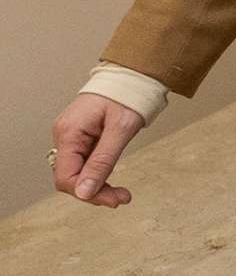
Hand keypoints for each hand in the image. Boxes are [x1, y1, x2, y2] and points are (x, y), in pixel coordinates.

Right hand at [52, 92, 144, 206]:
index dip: (87, 193)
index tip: (113, 200)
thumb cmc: (128, 95)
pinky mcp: (79, 137)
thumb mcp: (121, 129)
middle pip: (70, 177)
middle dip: (94, 191)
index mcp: (69, 132)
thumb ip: (103, 161)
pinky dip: (97, 173)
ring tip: (120, 193)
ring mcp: (70, 136)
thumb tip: (85, 192)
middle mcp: (64, 135)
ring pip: (76, 172)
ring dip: (96, 185)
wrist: (132, 75)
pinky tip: (110, 180)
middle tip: (122, 198)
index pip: (66, 176)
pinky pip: (83, 162)